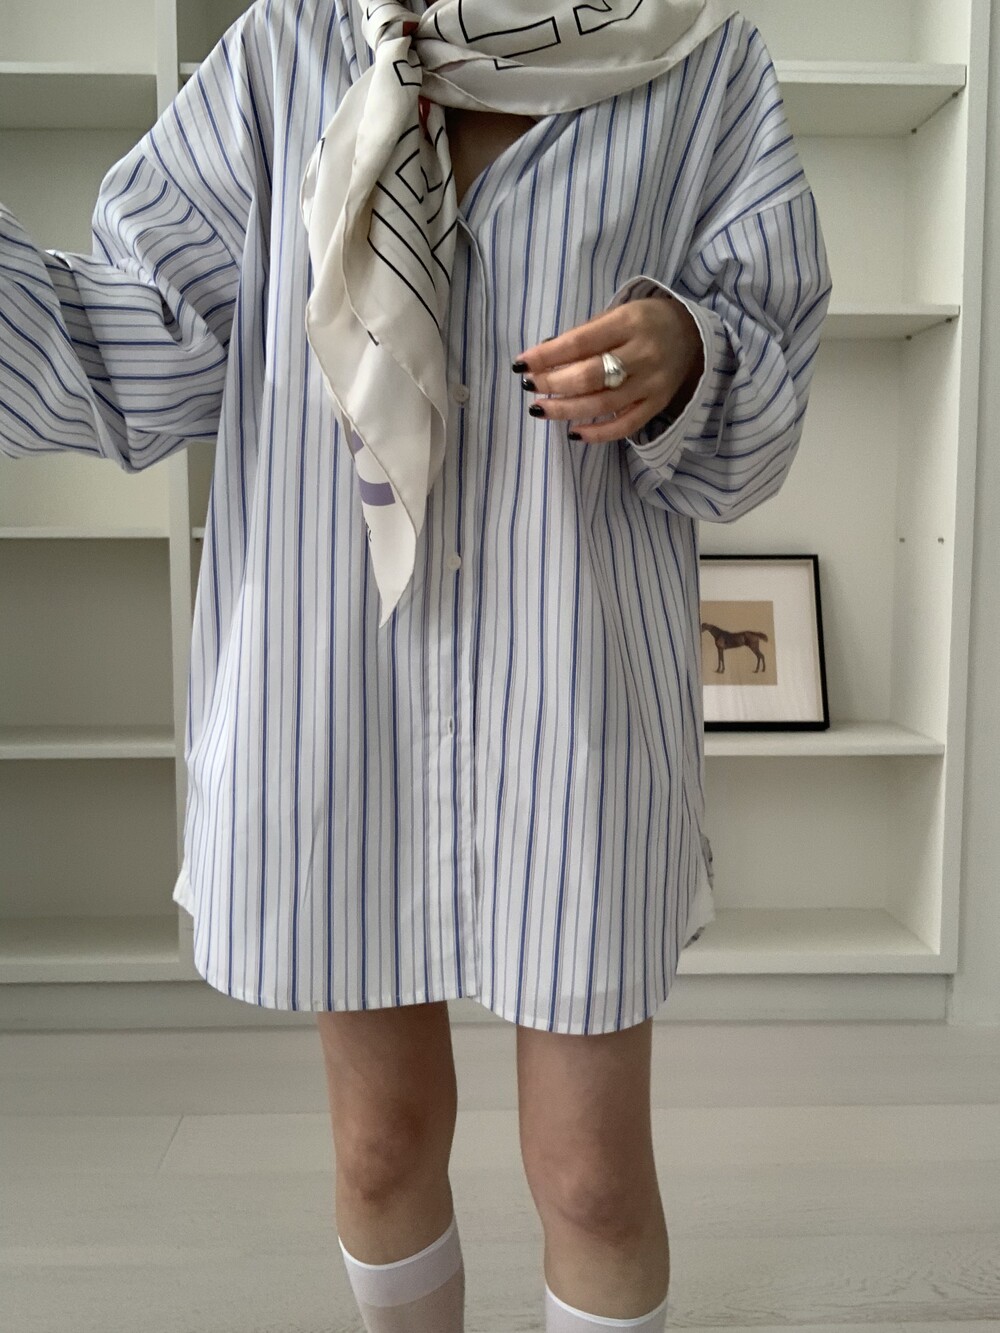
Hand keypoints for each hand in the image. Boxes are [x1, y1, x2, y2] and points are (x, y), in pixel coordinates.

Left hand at [513, 295, 703, 444]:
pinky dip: (598, 433)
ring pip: (603, 404)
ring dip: (566, 409)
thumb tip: (542, 356)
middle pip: (590, 376)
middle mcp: (643, 354)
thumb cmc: (644, 322)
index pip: (580, 342)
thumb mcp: (616, 315)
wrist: (693, 335)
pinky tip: (573, 432)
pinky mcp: (657, 405)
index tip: (522, 364)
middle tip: (530, 386)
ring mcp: (652, 383)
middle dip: (554, 383)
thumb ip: (583, 335)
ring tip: (539, 409)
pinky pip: (625, 426)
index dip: (547, 356)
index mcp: (629, 322)